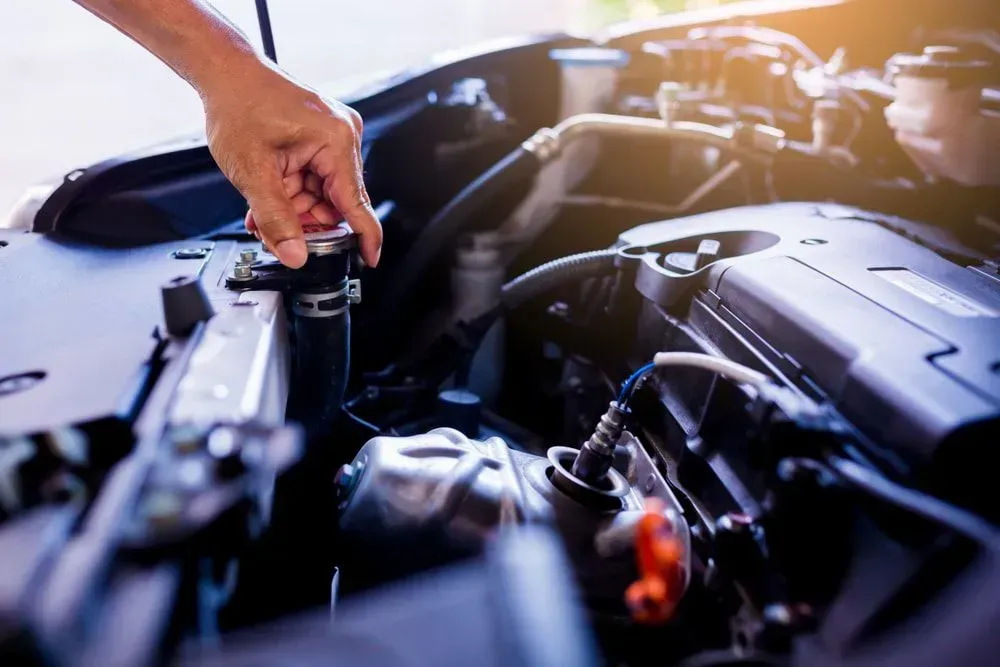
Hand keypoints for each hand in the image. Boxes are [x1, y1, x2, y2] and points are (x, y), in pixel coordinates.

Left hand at [202, 61, 381, 268]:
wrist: (226, 73)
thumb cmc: (239, 105)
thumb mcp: (253, 172)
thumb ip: (275, 219)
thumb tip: (294, 254)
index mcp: (336, 141)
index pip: (357, 202)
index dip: (364, 236)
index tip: (369, 260)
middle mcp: (342, 136)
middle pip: (335, 202)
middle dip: (305, 222)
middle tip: (274, 233)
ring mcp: (332, 135)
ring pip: (321, 194)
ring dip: (294, 209)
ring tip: (262, 212)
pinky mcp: (320, 137)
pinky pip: (314, 178)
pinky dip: (292, 193)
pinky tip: (271, 197)